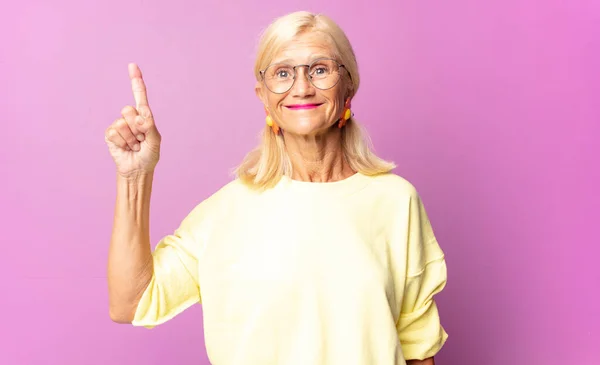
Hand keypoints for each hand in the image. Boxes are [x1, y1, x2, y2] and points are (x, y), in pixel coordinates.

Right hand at [105, 63, 161, 178]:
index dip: (136, 81)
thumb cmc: (149, 155)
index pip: (140, 96)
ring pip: (122, 123)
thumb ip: (150, 126)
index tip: (132, 65)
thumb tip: (139, 117)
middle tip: (141, 140)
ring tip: (135, 146)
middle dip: (137, 127)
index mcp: (144, 116)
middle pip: (129, 110)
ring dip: (131, 139)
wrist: (137, 170)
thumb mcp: (155, 141)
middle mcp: (131, 117)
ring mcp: (119, 125)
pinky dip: (123, 143)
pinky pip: (115, 132)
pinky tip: (126, 148)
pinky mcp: (110, 134)